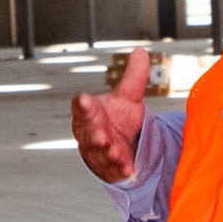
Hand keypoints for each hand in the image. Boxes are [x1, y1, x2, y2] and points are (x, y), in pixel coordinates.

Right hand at [70, 49, 152, 183]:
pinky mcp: (109, 167)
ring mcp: (97, 151)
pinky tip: (129, 170)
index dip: (82, 104)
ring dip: (106, 152)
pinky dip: (120, 169)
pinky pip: (113, 169)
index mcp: (89, 113)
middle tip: (99, 134)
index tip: (84, 99)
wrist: (122, 144)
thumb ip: (134, 77)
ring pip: (98, 152)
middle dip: (93, 133)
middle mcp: (89, 132)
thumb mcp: (128, 97)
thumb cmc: (118, 118)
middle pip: (87, 132)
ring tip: (114, 151)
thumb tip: (141, 51)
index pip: (81, 107)